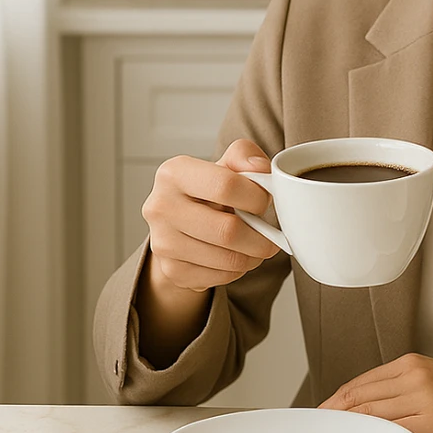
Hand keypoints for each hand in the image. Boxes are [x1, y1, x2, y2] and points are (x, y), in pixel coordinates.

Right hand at [141, 138, 282, 292]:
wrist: (180, 222)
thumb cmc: (208, 190)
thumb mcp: (226, 164)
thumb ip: (245, 155)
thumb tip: (260, 168)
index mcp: (174, 173)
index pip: (226, 186)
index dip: (257, 197)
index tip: (265, 201)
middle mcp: (161, 207)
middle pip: (228, 230)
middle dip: (262, 237)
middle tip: (272, 236)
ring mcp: (163, 242)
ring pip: (228, 259)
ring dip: (253, 256)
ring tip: (257, 246)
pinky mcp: (172, 270)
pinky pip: (220, 277)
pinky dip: (238, 270)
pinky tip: (236, 256)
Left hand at [318, 353, 432, 432]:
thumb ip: (401, 387)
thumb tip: (366, 407)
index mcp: (411, 363)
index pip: (361, 382)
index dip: (335, 400)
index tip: (321, 413)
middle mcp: (415, 375)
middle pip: (360, 397)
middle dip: (334, 415)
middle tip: (317, 430)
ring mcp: (426, 397)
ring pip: (373, 414)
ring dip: (350, 428)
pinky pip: (396, 431)